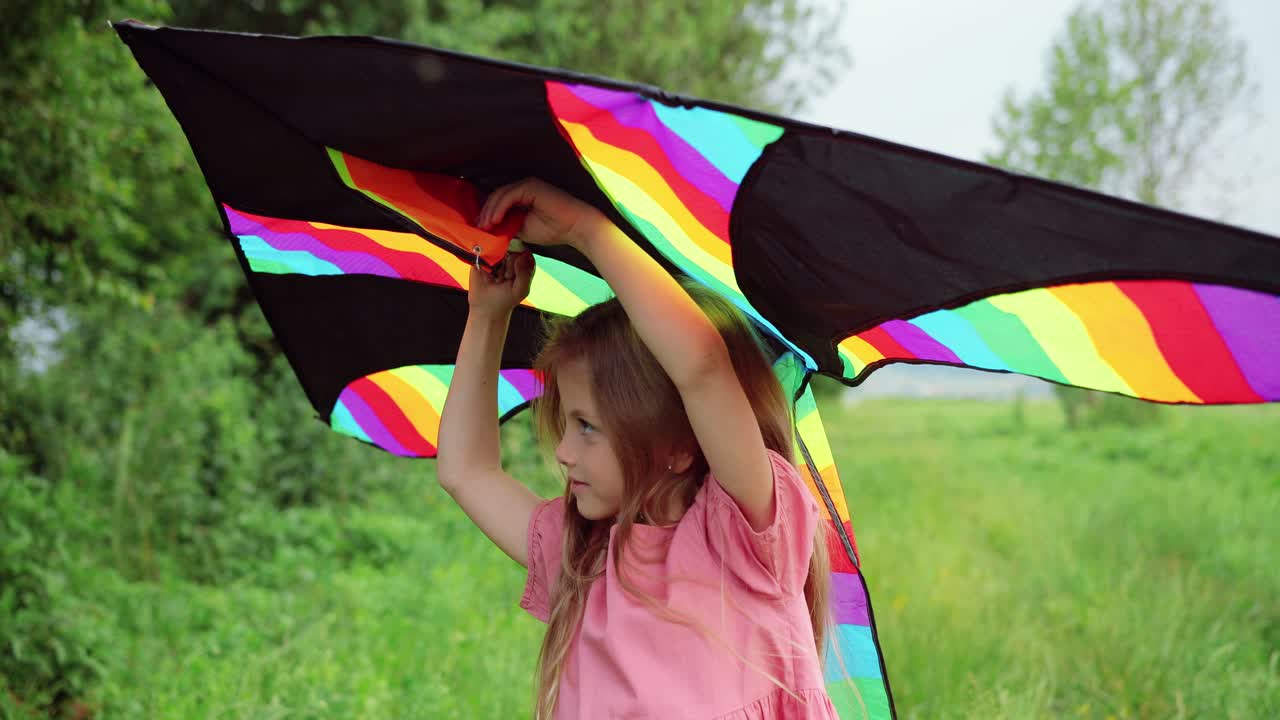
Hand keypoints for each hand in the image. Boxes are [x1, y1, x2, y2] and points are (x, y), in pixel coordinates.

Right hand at [468, 249, 534, 314]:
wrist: (485, 308)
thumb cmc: (505, 299)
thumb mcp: (521, 290)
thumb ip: (525, 273)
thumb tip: (521, 255)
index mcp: (522, 265)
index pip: (526, 253)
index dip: (521, 263)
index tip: (516, 276)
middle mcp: (509, 258)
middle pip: (513, 250)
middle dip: (510, 266)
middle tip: (505, 278)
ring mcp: (496, 257)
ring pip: (499, 250)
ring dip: (498, 266)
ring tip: (496, 278)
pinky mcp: (482, 258)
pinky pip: (485, 252)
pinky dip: (487, 263)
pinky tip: (488, 274)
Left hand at [476, 178, 608, 252]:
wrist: (576, 228)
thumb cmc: (554, 230)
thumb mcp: (524, 229)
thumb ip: (508, 225)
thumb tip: (490, 229)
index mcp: (522, 196)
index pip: (498, 201)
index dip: (487, 214)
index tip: (480, 229)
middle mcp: (523, 187)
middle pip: (496, 196)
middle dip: (486, 212)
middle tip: (480, 228)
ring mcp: (527, 185)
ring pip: (500, 195)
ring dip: (490, 211)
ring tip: (486, 226)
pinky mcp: (531, 186)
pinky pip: (509, 195)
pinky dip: (500, 208)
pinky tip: (495, 221)